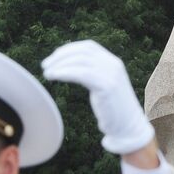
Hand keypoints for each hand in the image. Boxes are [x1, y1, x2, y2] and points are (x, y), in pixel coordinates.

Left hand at [42, 40, 153, 154]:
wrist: (129, 127)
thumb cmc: (112, 110)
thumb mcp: (103, 86)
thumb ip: (92, 75)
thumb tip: (68, 69)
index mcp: (113, 62)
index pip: (88, 47)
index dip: (68, 49)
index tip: (53, 58)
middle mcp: (113, 64)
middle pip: (82, 52)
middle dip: (61, 56)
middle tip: (45, 66)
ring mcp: (111, 74)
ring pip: (80, 61)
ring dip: (60, 65)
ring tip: (47, 73)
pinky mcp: (107, 86)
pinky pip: (81, 74)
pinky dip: (65, 73)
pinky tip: (54, 77)